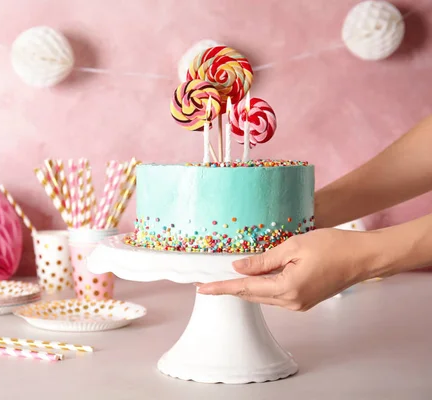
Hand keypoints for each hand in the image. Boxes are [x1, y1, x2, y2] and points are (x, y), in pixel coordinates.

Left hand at [195, 228, 379, 310]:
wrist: (363, 257)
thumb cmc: (333, 246)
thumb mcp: (292, 247)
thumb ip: (263, 260)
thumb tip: (238, 267)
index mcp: (287, 288)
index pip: (245, 288)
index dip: (222, 288)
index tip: (203, 289)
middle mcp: (291, 302)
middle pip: (252, 295)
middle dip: (230, 289)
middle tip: (209, 284)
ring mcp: (299, 304)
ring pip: (263, 296)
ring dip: (246, 288)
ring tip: (226, 279)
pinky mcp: (305, 300)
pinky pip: (275, 295)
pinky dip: (261, 287)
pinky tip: (254, 278)